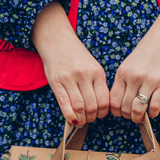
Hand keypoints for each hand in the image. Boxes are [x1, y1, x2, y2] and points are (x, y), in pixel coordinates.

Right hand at [32, 2, 109, 125]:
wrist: (57, 40)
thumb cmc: (77, 57)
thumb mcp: (93, 67)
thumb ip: (97, 86)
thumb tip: (100, 110)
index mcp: (97, 72)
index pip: (104, 101)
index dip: (103, 113)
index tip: (99, 115)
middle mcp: (84, 75)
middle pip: (92, 107)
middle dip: (91, 118)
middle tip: (89, 119)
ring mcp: (69, 78)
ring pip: (79, 108)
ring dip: (81, 119)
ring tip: (81, 119)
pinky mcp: (56, 82)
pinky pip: (64, 104)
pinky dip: (70, 116)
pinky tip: (72, 119)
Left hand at [110, 0, 159, 122]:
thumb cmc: (148, 52)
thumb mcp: (129, 64)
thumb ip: (123, 82)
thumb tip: (120, 106)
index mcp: (122, 73)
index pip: (113, 102)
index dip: (116, 112)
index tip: (122, 112)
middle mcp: (134, 77)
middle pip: (125, 108)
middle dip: (128, 116)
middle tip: (133, 115)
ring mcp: (149, 81)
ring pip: (138, 110)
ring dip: (139, 117)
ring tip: (142, 115)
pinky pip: (154, 108)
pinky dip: (152, 113)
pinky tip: (153, 110)